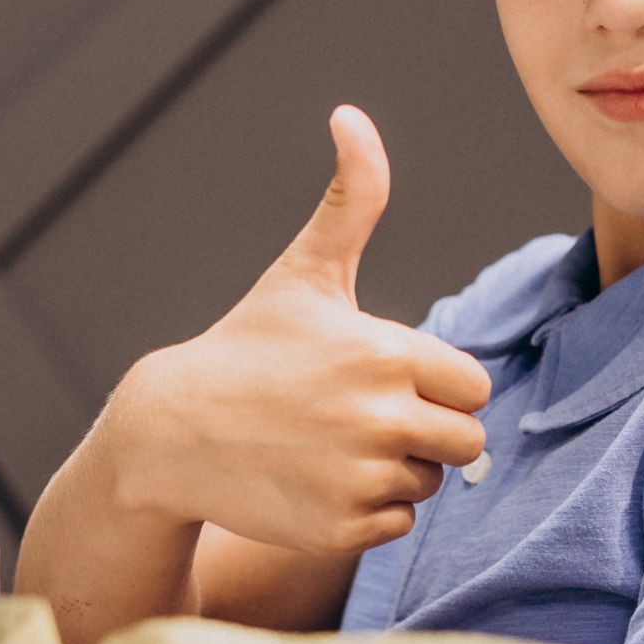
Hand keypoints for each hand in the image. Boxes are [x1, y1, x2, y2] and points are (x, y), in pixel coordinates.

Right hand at [106, 106, 493, 554]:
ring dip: (395, 472)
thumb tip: (351, 115)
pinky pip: (397, 526)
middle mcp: (380, 418)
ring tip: (330, 448)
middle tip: (360, 418)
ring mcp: (359, 478)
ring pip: (429, 485)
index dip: (434, 384)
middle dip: (425, 432)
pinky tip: (317, 483)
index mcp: (385, 353)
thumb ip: (352, 198)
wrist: (171, 432)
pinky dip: (366, 512)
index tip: (381, 377)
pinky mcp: (341, 529)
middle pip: (466, 442)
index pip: (472, 387)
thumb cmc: (247, 348)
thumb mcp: (304, 274)